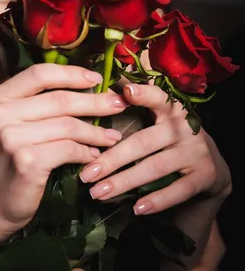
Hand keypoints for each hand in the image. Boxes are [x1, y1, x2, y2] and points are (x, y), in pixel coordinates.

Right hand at [0, 64, 125, 245]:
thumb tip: (86, 85)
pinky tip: (94, 155)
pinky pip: (68, 149)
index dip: (71, 74)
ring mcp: (11, 137)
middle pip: (59, 99)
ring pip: (68, 125)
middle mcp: (0, 113)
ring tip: (112, 136)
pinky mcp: (26, 161)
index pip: (40, 74)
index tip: (96, 79)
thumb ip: (36, 103)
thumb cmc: (8, 160)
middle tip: (118, 105)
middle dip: (95, 102)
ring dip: (96, 131)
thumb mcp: (11, 124)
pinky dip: (86, 152)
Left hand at [79, 82, 231, 213]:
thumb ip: (138, 105)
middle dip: (112, 159)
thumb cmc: (171, 139)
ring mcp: (197, 151)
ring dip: (124, 182)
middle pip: (143, 142)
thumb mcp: (160, 118)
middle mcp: (185, 127)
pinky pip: (178, 190)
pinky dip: (157, 200)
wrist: (212, 168)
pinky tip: (137, 208)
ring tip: (99, 193)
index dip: (143, 94)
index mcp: (171, 108)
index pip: (157, 98)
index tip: (126, 91)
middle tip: (86, 175)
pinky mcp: (205, 175)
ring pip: (155, 168)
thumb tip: (103, 89)